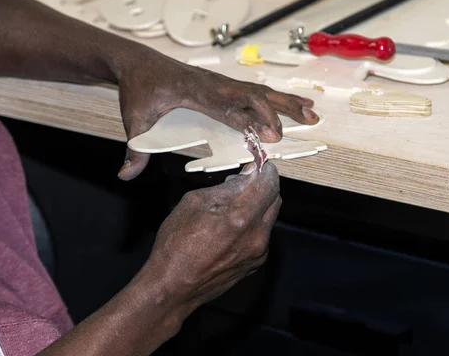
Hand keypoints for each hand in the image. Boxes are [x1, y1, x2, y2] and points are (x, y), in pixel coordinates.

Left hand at [117, 51, 318, 179]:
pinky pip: (253, 90)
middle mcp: (215, 85)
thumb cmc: (137, 88)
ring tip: (312, 113)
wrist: (137, 62)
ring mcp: (220, 83)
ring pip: (259, 90)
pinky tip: (292, 103)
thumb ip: (134, 149)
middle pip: (255, 94)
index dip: (254, 118)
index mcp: (197, 92)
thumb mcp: (133, 118)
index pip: (232, 105)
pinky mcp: (222, 85)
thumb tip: (125, 175)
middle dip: (283, 108)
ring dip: (286, 102)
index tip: (273, 135)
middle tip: (308, 122)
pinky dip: (276, 97)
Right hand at [136, 161, 280, 311]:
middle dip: (264, 185)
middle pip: (275, 199)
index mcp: (241, 218)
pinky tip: (232, 225)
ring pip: (270, 217)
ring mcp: (259, 252)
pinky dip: (253, 224)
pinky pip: (262, 235)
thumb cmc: (176, 244)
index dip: (265, 168)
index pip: (269, 183)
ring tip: (234, 204)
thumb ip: (226, 188)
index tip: (259, 161)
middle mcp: (257, 236)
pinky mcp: (256, 263)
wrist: (173, 287)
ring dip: (258, 205)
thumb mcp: (194, 202)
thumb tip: (247, 175)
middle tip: (246, 179)